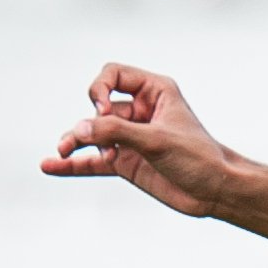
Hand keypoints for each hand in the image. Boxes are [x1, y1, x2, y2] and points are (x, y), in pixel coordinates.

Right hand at [42, 63, 237, 216]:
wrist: (217, 193)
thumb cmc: (199, 158)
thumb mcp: (158, 141)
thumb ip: (117, 132)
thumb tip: (78, 130)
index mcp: (154, 91)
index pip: (113, 74)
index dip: (101, 88)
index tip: (103, 109)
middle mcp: (139, 111)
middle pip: (98, 107)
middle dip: (90, 122)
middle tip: (95, 141)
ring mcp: (130, 137)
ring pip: (92, 134)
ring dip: (74, 142)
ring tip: (61, 151)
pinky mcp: (126, 162)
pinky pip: (93, 161)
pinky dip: (74, 164)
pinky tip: (50, 166)